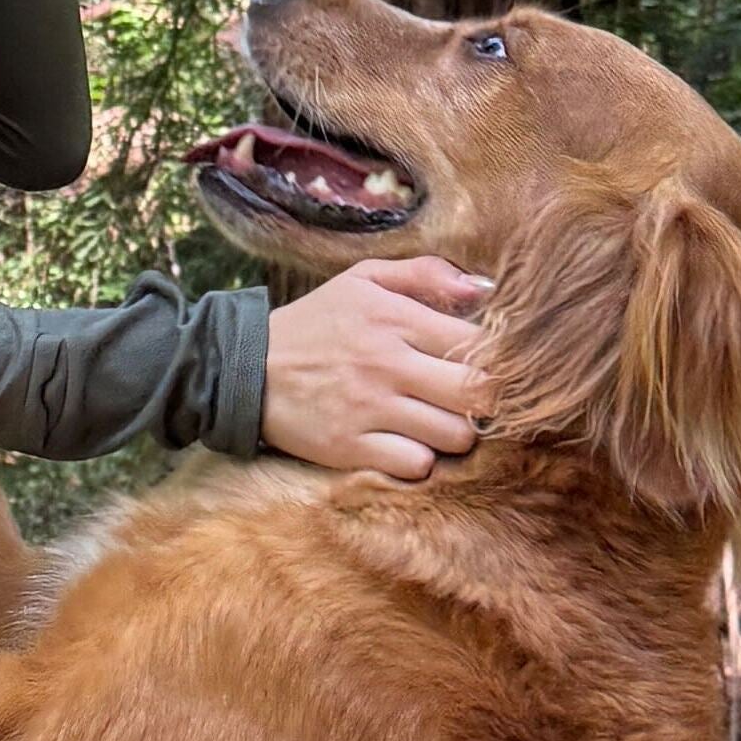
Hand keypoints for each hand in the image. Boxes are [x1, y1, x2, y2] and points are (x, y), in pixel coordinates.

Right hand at [258, 253, 494, 481]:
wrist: (244, 368)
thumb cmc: (316, 323)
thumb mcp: (362, 281)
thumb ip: (425, 274)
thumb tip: (485, 290)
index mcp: (395, 318)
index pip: (479, 343)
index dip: (496, 358)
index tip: (487, 364)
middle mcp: (387, 364)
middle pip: (478, 394)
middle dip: (487, 401)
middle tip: (471, 400)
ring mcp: (369, 409)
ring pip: (455, 436)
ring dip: (457, 433)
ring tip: (439, 422)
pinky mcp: (350, 448)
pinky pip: (416, 465)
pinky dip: (420, 460)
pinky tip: (408, 444)